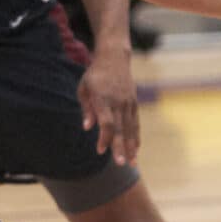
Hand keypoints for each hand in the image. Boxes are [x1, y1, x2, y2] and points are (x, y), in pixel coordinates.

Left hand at [78, 46, 138, 165]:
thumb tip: (87, 128)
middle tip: (121, 164)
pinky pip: (135, 122)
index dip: (104, 138)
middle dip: (120, 147)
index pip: (107, 122)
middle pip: (121, 128)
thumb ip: (87, 108)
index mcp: (104, 99)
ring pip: (131, 127)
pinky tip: (136, 149)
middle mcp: (118, 102)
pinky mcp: (134, 103)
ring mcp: (128, 102)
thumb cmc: (95, 75)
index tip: (100, 150)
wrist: (115, 57)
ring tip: (133, 163)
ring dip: (131, 146)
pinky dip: (136, 136)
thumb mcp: (84, 88)